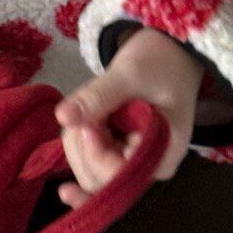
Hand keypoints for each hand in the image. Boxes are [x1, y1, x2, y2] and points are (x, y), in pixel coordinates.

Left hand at [52, 27, 202, 208]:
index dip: (95, 153)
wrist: (170, 53)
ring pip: (90, 170)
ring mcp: (132, 161)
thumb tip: (62, 116)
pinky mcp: (119, 149)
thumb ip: (98, 96)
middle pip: (100, 179)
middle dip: (82, 147)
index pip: (117, 175)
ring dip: (77, 142)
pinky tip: (66, 160)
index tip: (90, 121)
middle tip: (82, 110)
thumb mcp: (129, 74)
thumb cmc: (159, 62)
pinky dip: (78, 148)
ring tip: (83, 107)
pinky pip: (92, 160)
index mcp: (161, 157)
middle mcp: (148, 168)